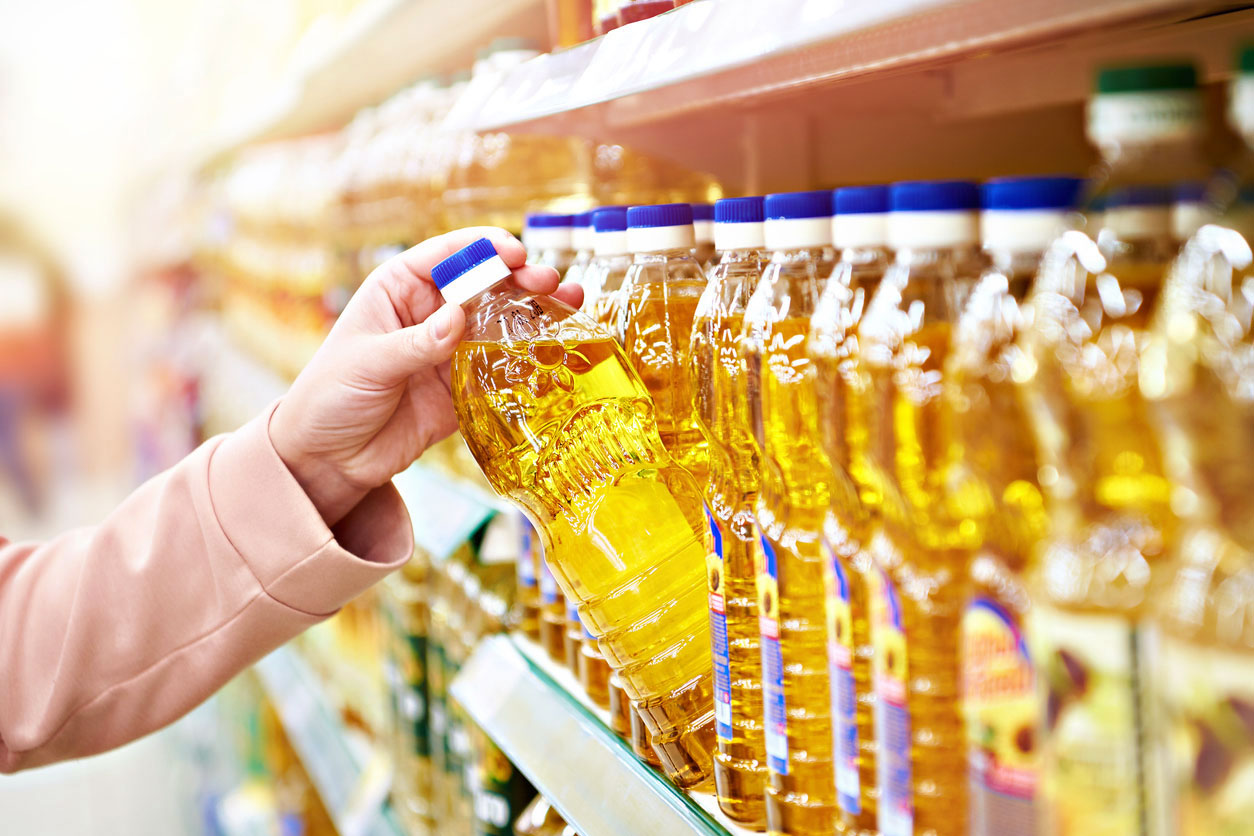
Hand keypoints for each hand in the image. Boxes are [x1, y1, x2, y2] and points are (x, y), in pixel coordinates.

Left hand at [270, 227, 582, 526]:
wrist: (329, 459)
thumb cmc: (331, 396)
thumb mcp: (369, 363)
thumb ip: (417, 342)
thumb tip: (457, 318)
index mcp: (398, 289)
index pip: (447, 255)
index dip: (484, 248)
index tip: (515, 253)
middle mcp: (430, 313)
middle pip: (484, 284)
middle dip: (520, 279)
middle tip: (550, 282)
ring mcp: (449, 350)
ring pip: (500, 323)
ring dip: (535, 313)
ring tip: (569, 305)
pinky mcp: (463, 387)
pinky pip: (501, 367)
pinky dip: (529, 359)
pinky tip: (556, 351)